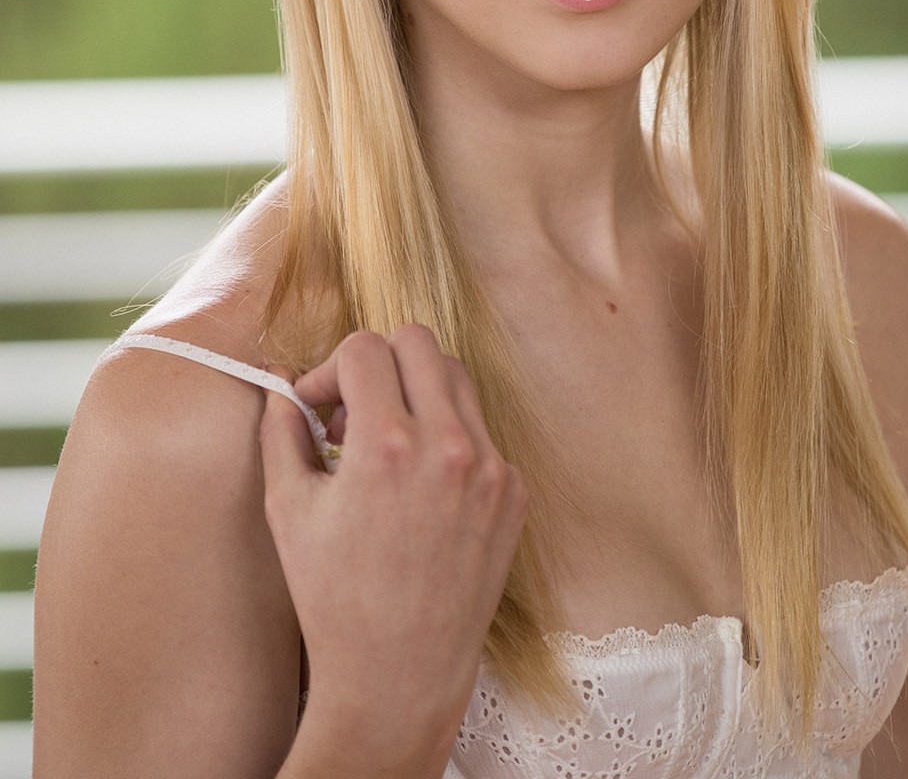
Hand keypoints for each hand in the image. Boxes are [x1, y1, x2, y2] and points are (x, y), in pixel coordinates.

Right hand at [259, 325, 527, 772]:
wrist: (400, 676)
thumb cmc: (336, 599)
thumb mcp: (289, 510)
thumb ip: (282, 432)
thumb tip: (284, 388)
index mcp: (388, 445)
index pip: (365, 348)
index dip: (329, 369)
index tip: (318, 406)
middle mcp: (450, 446)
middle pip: (419, 341)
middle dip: (378, 362)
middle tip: (354, 411)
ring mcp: (492, 467)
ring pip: (456, 378)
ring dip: (416, 392)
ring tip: (385, 445)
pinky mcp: (514, 492)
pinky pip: (481, 430)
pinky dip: (447, 438)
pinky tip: (420, 487)